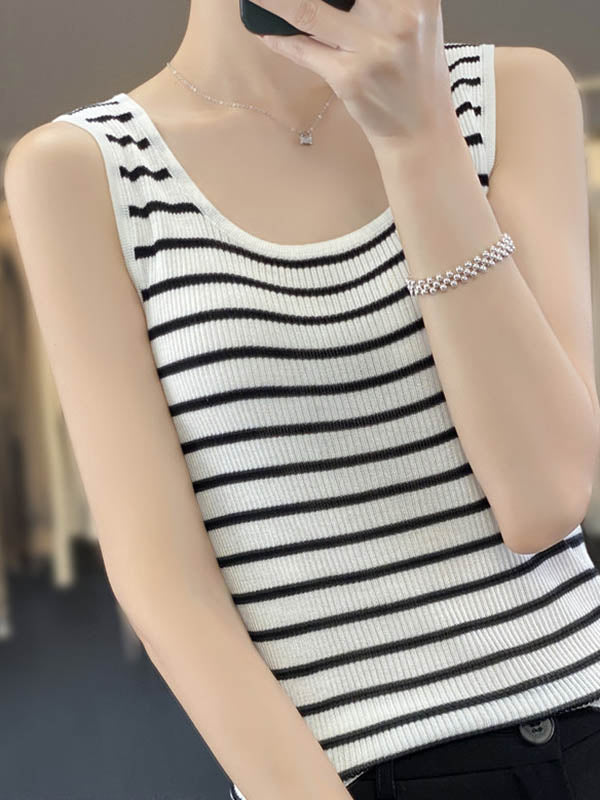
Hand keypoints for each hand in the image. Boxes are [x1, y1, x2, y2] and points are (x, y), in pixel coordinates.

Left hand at [252, 0, 456, 145]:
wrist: (420, 129)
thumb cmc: (413, 70)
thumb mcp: (414, 19)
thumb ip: (379, 0)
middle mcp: (399, 15)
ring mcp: (372, 48)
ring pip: (307, 10)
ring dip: (273, 1)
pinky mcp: (349, 77)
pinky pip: (303, 50)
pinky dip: (280, 39)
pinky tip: (265, 30)